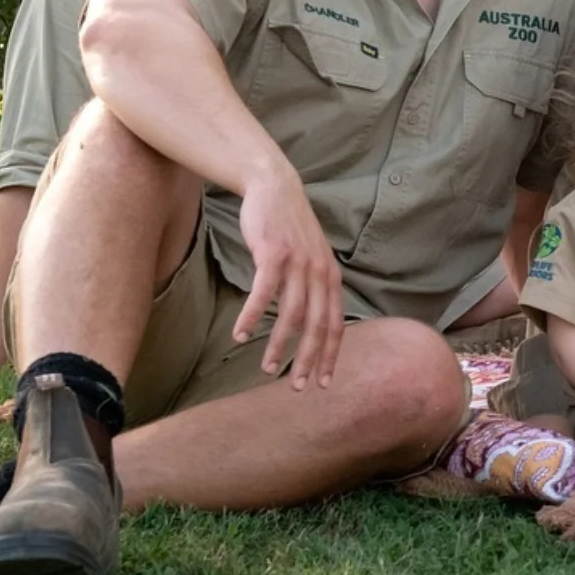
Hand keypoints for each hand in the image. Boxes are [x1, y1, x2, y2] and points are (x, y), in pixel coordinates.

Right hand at [236, 165, 344, 389]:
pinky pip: (262, 293)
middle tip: (297, 386)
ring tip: (267, 367)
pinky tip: (239, 335)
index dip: (330, 355)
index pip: (335, 324)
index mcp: (331, 277)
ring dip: (278, 344)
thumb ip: (314, 287)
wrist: (275, 188)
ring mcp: (298, 264)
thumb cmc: (289, 229)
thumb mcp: (312, 258)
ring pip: (290, 314)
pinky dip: (251, 316)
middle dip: (309, 360)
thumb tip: (310, 321)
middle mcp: (320, 273)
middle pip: (317, 326)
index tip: (323, 383)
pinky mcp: (273, 254)